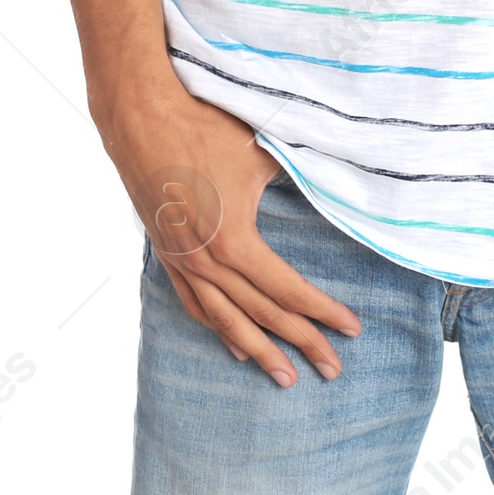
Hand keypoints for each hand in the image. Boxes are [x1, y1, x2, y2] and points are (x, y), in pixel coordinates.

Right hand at [103, 80, 360, 387]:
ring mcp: (183, 262)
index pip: (288, 291)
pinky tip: (236, 346)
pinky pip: (195, 305)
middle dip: (302, 343)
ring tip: (286, 377)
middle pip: (263, 315)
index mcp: (234, 242)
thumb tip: (339, 182)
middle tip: (334, 370)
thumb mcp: (261, 150)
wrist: (141, 116)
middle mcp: (207, 263)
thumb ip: (298, 175)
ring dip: (259, 351)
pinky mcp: (167, 254)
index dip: (323, 312)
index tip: (352, 329)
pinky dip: (219, 329)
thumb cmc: (205, 126)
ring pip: (226, 321)